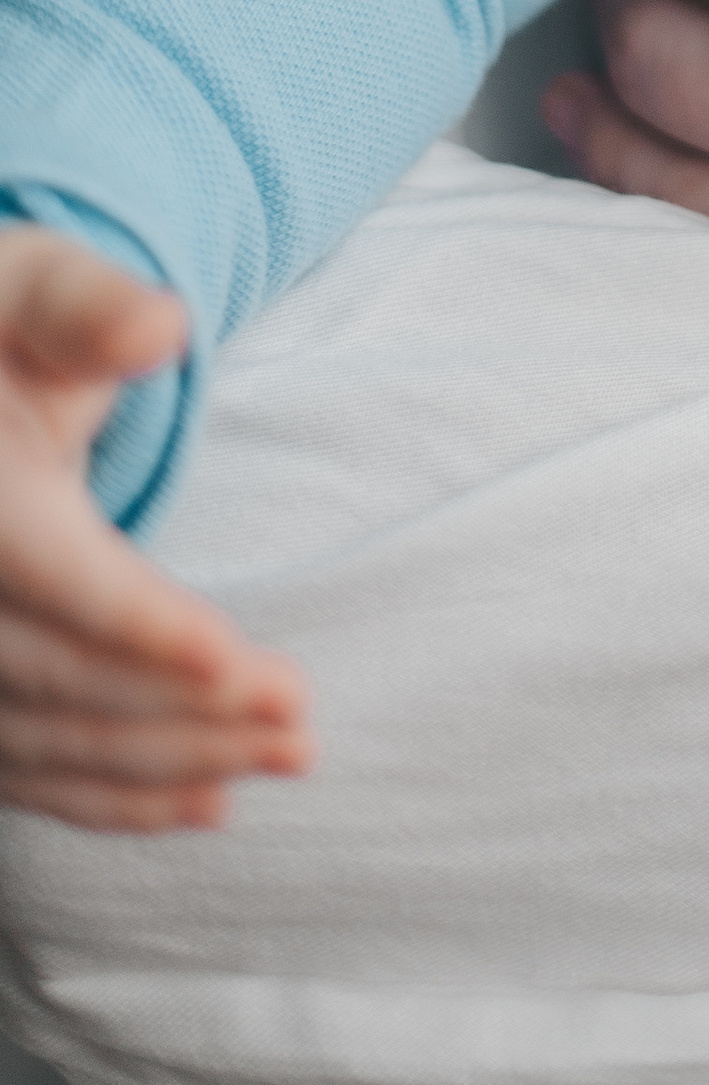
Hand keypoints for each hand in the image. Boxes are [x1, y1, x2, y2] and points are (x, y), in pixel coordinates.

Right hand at [0, 230, 309, 831]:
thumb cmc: (1, 319)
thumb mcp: (35, 282)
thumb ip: (88, 306)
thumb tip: (161, 325)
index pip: (54, 574)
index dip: (141, 625)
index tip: (236, 663)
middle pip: (59, 675)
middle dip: (184, 710)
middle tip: (302, 722)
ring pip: (46, 739)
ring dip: (168, 762)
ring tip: (289, 756)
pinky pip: (21, 767)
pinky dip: (109, 796)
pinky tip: (206, 802)